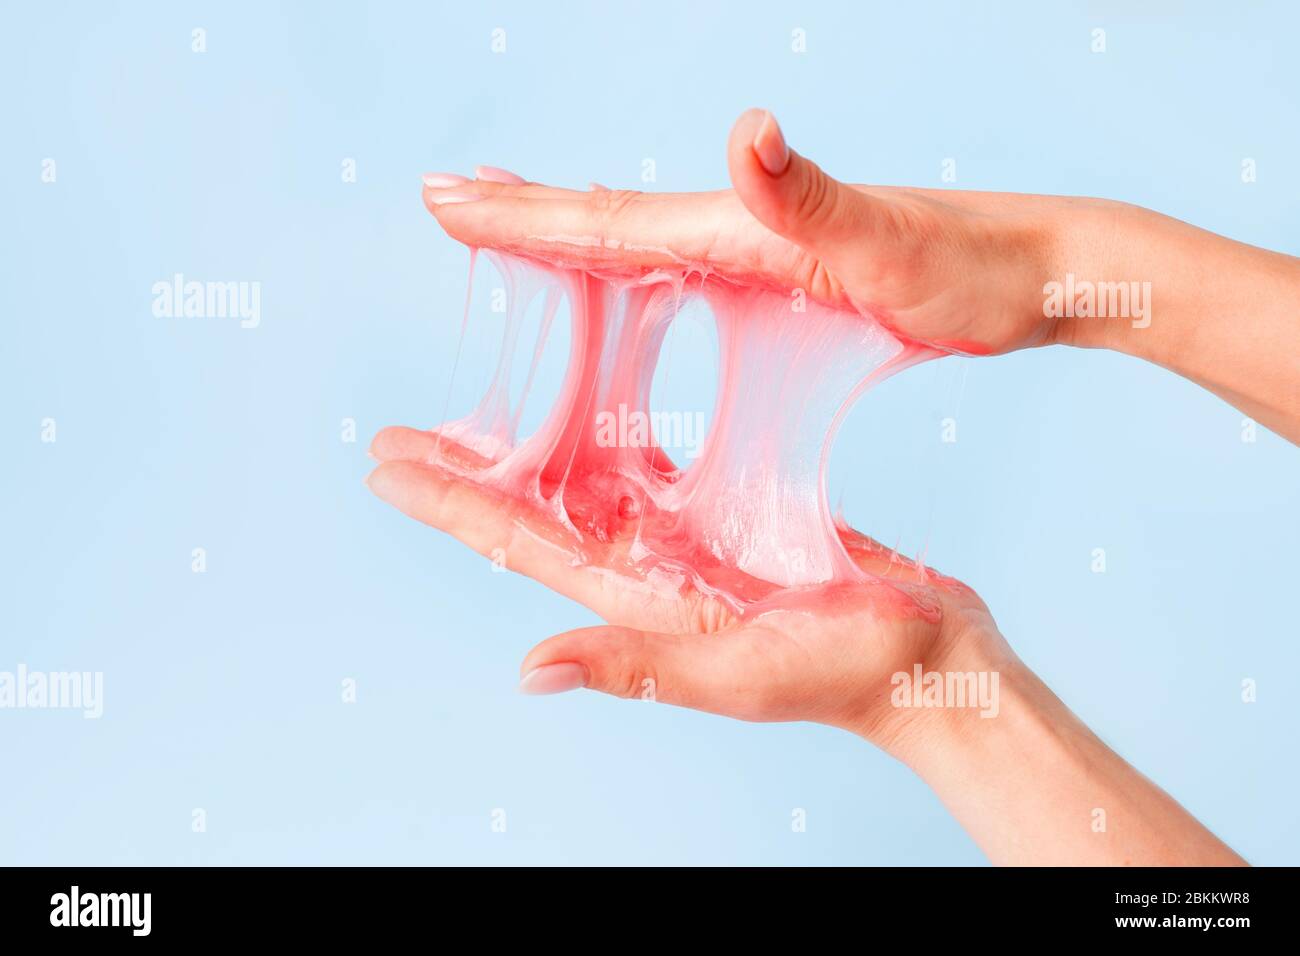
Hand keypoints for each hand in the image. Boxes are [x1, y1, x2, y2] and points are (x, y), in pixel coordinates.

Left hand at [365, 425, 999, 747]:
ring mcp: (687, 540)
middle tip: (400, 433)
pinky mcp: (733, 514)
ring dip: (528, 451)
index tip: (385, 464)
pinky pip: (656, 467)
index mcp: (638, 596)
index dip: (451, 503)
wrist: (925, 658)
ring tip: (476, 418)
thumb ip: (636, 666)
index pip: (520, 542)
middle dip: (467, 472)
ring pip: (587, 484)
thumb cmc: (843, 673)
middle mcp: (648, 566)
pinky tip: (594, 415)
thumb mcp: (736, 673)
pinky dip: (614, 440)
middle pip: (535, 509)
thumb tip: (528, 671)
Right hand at [425, 110, 1299, 438]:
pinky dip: (633, 263)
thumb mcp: (887, 245)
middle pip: (608, 220)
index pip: (610, 220)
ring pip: (638, 241)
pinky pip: (682, 270)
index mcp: (739, 227)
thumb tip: (745, 126)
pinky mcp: (785, 273)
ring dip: (566, 232)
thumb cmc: (966, 270)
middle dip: (522, 214)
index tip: (445, 201)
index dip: (524, 217)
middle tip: (447, 200)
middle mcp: (739, 225)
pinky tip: (626, 272)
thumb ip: (809, 193)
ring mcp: (761, 247)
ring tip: (510, 221)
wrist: (1034, 268)